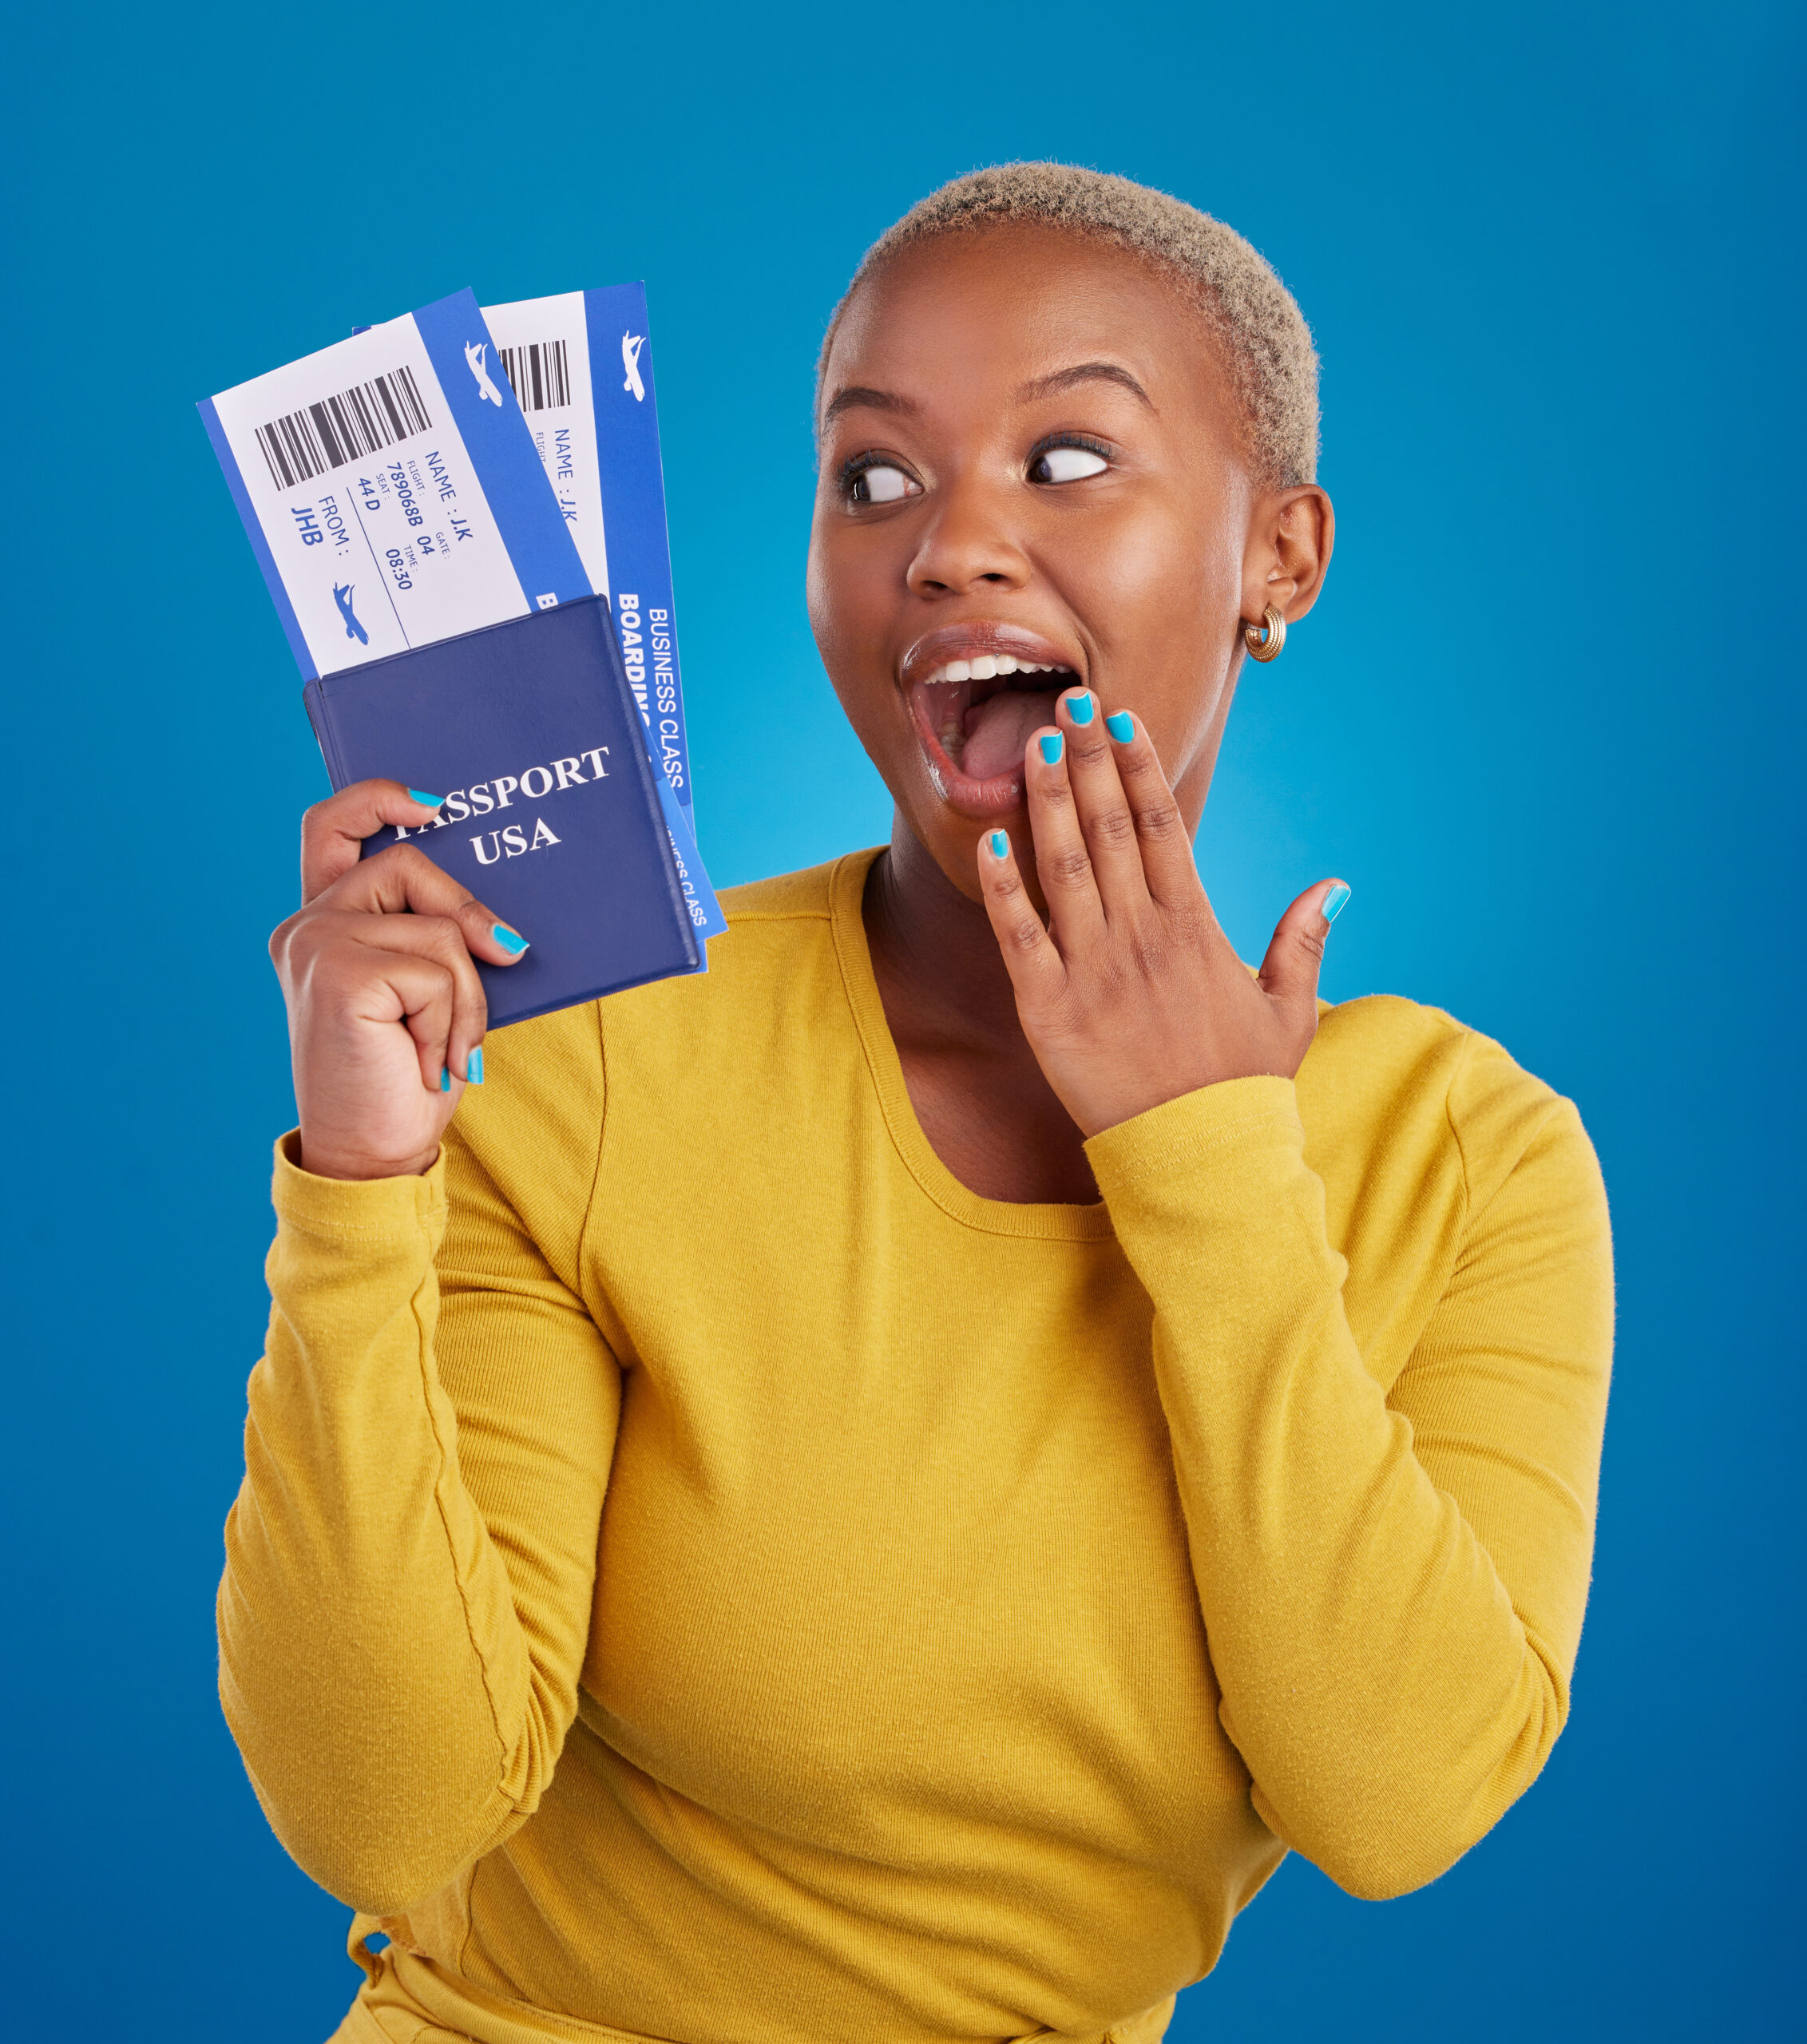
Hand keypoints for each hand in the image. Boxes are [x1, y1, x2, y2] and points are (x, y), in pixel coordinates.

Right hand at [269, 781, 530, 1180]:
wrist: (375, 1156)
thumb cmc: (407, 1075)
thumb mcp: (432, 993)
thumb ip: (439, 938)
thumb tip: (501, 925)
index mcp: (323, 922)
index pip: (331, 827)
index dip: (380, 798)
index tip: (436, 807)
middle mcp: (306, 926)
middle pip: (407, 864)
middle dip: (468, 912)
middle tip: (509, 954)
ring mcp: (315, 945)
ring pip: (436, 929)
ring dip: (467, 995)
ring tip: (447, 1048)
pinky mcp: (337, 974)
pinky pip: (435, 972)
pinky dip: (452, 1020)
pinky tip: (430, 1061)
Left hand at [977, 691, 1348, 1139]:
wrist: (1198, 1159)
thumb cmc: (1242, 1087)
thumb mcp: (1289, 1011)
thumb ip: (1304, 941)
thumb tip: (1336, 885)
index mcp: (1194, 928)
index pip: (1162, 827)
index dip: (1137, 769)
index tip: (1121, 720)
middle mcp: (1141, 936)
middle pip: (1108, 827)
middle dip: (1086, 760)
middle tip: (1066, 701)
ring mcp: (1092, 970)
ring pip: (1063, 866)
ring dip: (1045, 802)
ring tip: (1032, 746)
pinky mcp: (1047, 1009)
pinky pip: (1019, 935)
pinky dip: (1001, 887)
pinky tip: (989, 840)